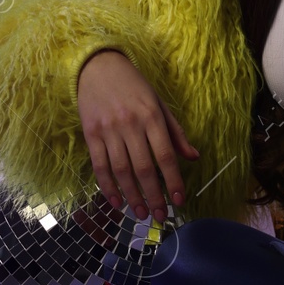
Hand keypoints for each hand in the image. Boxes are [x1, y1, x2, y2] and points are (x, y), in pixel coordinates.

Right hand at [76, 49, 199, 221]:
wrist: (98, 68)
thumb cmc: (134, 87)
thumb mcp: (159, 104)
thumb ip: (175, 133)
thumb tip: (193, 157)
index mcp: (152, 116)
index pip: (166, 155)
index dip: (174, 180)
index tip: (180, 200)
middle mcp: (130, 125)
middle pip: (144, 168)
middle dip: (154, 196)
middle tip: (161, 217)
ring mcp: (108, 130)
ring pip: (122, 171)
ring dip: (132, 196)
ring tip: (141, 214)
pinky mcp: (90, 134)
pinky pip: (100, 166)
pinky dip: (108, 187)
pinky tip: (116, 202)